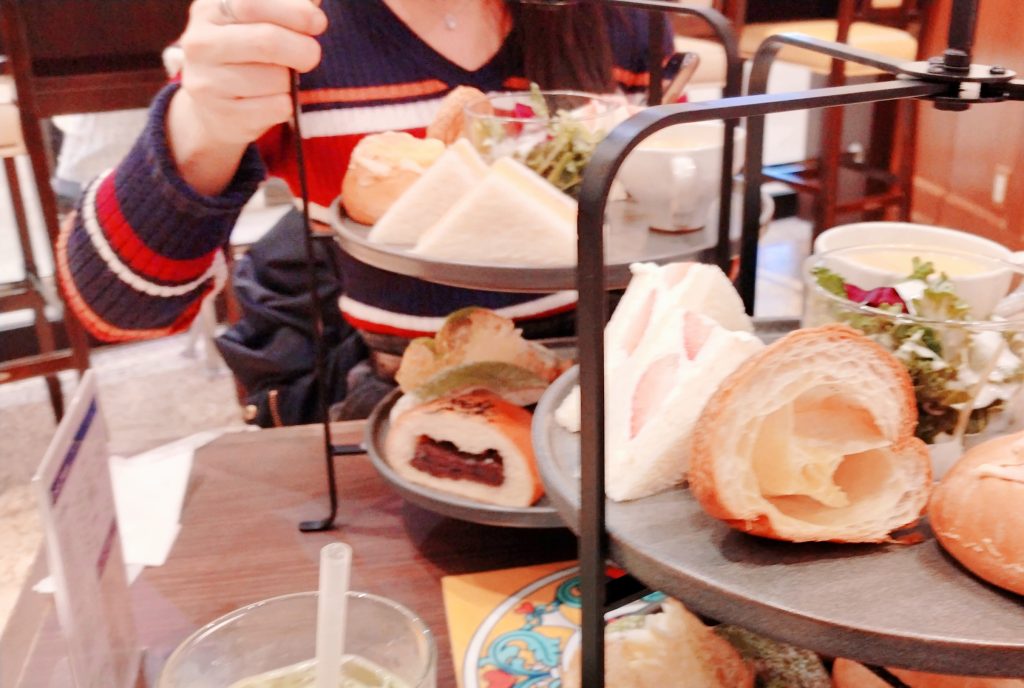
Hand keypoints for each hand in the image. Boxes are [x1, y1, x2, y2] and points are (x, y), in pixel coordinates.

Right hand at [176, 0, 327, 144]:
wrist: (214, 107)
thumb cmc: (246, 54)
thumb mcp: (257, 22)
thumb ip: (284, 7)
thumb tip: (314, 0)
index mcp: (209, 10)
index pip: (252, 2)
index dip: (294, 11)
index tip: (318, 23)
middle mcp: (201, 43)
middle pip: (267, 41)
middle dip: (303, 48)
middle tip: (312, 55)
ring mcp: (207, 81)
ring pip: (276, 78)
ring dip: (291, 81)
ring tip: (280, 79)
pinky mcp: (224, 115)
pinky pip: (277, 107)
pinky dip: (287, 104)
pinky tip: (272, 100)